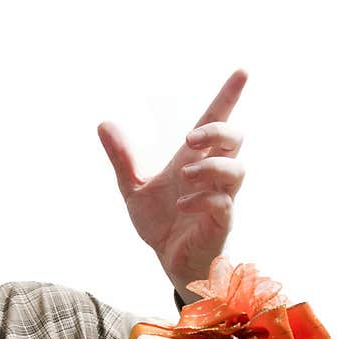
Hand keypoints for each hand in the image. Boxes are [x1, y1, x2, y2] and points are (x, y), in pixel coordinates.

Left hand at [98, 70, 247, 291]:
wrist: (168, 261)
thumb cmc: (162, 223)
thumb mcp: (133, 188)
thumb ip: (122, 158)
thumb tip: (103, 124)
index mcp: (194, 160)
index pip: (215, 121)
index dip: (228, 96)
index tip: (241, 71)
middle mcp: (212, 175)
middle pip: (235, 139)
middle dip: (218, 131)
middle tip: (189, 139)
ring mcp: (220, 198)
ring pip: (236, 170)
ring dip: (211, 167)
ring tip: (185, 177)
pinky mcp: (220, 222)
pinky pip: (222, 203)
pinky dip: (202, 199)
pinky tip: (182, 205)